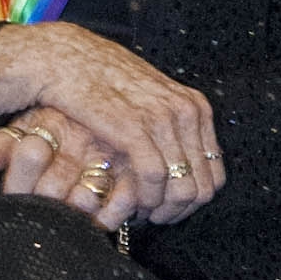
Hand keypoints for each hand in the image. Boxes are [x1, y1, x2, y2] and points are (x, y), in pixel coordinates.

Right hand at [0, 20, 222, 224]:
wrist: (66, 59)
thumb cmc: (105, 84)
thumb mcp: (151, 102)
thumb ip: (172, 130)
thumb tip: (184, 167)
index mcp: (196, 107)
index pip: (215, 176)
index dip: (193, 204)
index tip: (169, 212)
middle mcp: (186, 112)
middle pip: (202, 188)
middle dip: (178, 213)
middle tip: (153, 220)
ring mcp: (163, 118)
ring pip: (182, 189)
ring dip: (160, 210)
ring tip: (139, 215)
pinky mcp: (134, 127)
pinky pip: (154, 178)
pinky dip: (144, 199)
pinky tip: (129, 204)